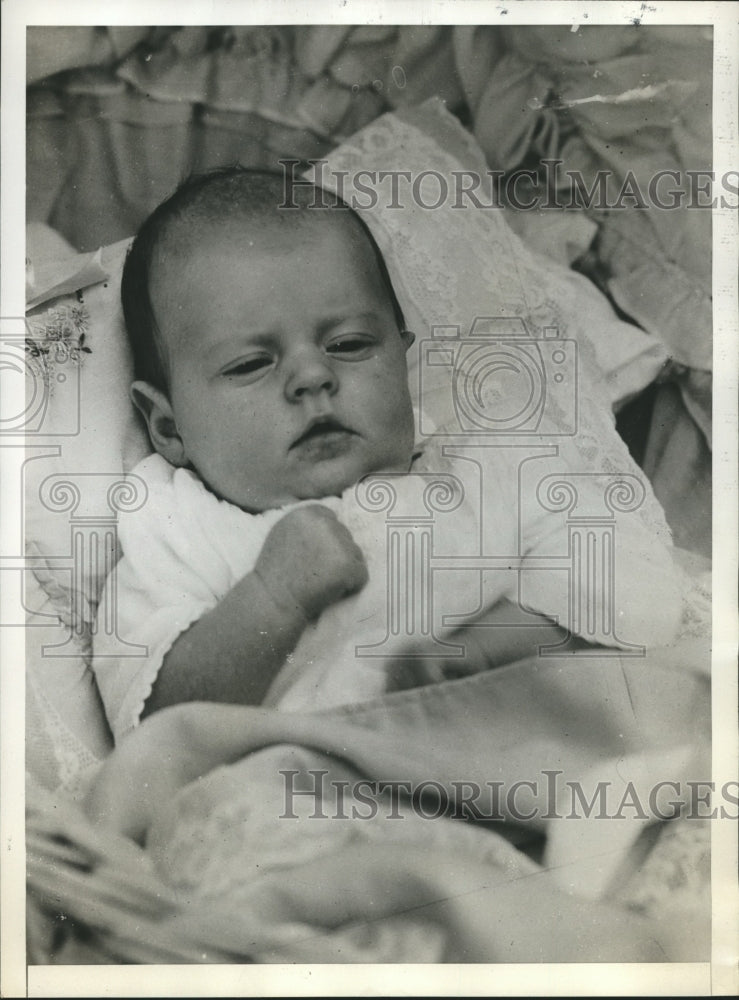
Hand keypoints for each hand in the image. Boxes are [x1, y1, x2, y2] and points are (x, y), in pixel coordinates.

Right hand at [255, 505, 367, 620]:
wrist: (272, 601)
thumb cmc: (274, 573)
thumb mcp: (283, 534)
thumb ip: (306, 524)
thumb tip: (332, 520)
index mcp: (307, 513)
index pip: (332, 520)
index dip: (326, 542)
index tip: (313, 558)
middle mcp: (324, 523)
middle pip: (345, 537)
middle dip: (336, 555)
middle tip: (315, 573)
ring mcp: (337, 543)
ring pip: (356, 555)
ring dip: (344, 570)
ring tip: (321, 582)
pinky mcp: (348, 565)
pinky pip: (362, 575)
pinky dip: (351, 587)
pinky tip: (330, 591)